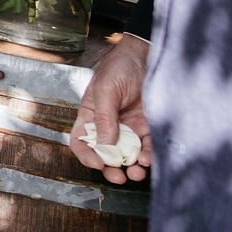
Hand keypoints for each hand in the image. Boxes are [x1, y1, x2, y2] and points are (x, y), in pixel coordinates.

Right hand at [69, 36, 152, 183]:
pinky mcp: (149, 127)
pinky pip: (148, 146)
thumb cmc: (119, 67)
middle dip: (111, 168)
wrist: (147, 55)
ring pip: (128, 155)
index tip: (98, 164)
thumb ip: (104, 117)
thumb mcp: (106, 90)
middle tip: (119, 176)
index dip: (86, 155)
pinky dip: (149, 156)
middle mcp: (109, 125)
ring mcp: (129, 127)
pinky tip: (150, 159)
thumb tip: (105, 146)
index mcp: (90, 115)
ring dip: (132, 167)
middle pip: (106, 154)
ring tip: (136, 173)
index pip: (82, 141)